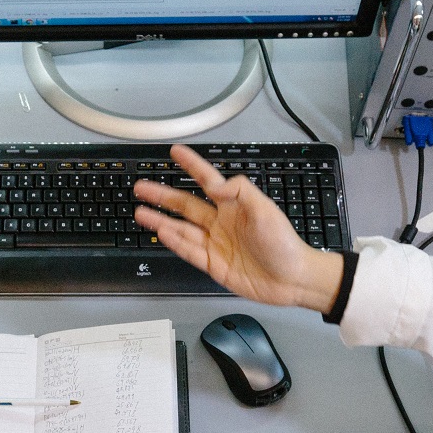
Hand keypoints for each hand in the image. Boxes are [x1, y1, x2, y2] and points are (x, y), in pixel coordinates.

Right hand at [133, 145, 345, 310]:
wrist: (292, 280)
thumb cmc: (285, 245)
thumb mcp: (267, 211)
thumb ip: (242, 192)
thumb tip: (218, 184)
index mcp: (235, 206)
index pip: (208, 180)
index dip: (192, 165)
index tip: (176, 152)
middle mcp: (222, 222)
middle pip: (186, 205)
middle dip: (162, 195)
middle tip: (142, 186)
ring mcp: (216, 244)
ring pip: (181, 228)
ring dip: (160, 219)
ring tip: (140, 211)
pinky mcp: (214, 264)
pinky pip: (189, 250)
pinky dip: (174, 242)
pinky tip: (161, 232)